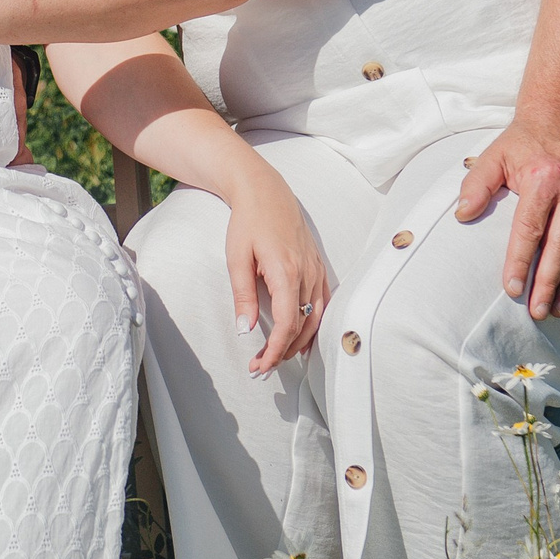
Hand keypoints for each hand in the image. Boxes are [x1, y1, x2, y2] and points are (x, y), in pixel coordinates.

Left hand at [225, 168, 329, 373]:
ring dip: (298, 342)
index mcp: (286, 272)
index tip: (260, 366)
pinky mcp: (319, 268)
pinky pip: (322, 304)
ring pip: (316, 318)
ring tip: (276, 356)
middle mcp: (307, 274)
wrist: (266, 191)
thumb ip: (243, 295)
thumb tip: (245, 331)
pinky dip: (313, 325)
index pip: (288, 324)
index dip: (275, 350)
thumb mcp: (237, 258)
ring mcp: (317, 271)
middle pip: (303, 326)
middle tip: (261, 367)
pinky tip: (299, 337)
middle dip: (283, 352)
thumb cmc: (247, 222)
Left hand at [454, 110, 559, 320]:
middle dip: (548, 282)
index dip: (520, 261)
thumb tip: (462, 215)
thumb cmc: (523, 144)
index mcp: (543, 179)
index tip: (512, 290)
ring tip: (558, 308)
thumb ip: (476, 185)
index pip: (530, 229)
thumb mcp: (494, 156)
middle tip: (537, 311)